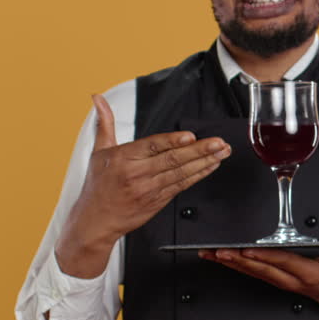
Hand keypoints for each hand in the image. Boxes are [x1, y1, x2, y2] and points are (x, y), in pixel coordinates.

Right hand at [56, 95, 231, 277]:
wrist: (96, 221)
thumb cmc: (98, 186)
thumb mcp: (98, 151)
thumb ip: (105, 123)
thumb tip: (98, 98)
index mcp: (123, 158)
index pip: (152, 146)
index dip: (173, 141)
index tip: (191, 137)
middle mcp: (137, 174)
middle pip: (172, 160)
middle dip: (199, 151)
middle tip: (218, 143)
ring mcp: (150, 189)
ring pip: (181, 173)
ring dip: (204, 162)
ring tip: (222, 152)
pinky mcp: (158, 201)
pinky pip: (182, 186)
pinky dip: (198, 175)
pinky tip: (211, 166)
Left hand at [199, 246, 318, 319]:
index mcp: (306, 272)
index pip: (281, 261)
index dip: (263, 256)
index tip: (247, 249)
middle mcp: (289, 278)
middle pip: (259, 268)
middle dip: (237, 259)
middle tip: (218, 251)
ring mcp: (279, 281)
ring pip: (251, 271)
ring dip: (229, 263)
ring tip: (210, 254)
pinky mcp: (273, 280)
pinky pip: (251, 273)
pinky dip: (233, 265)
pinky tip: (219, 258)